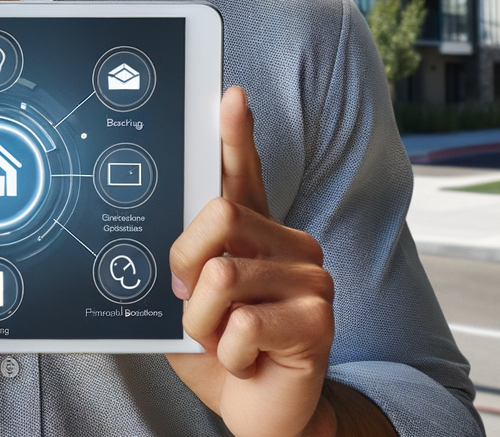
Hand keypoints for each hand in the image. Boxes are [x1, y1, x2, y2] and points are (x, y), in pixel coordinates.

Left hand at [166, 87, 393, 436]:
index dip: (235, 131)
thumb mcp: (188, 296)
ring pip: (220, 276)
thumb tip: (181, 245)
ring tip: (224, 338)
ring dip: (203, 321)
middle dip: (185, 268)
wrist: (259, 412)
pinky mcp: (318, 318)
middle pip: (216, 216)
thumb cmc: (219, 345)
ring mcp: (310, 276)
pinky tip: (248, 358)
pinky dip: (229, 350)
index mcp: (252, 229)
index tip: (231, 94)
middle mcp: (287, 241)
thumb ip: (185, 259)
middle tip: (196, 305)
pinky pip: (242, 322)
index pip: (242, 171)